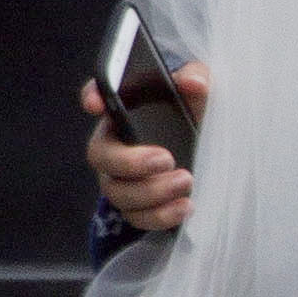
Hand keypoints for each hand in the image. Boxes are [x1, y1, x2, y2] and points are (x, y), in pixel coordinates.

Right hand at [82, 61, 207, 231]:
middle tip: (166, 158)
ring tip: (186, 180)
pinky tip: (185, 206)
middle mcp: (114, 144)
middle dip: (130, 161)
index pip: (97, 95)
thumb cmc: (192, 119)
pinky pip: (136, 217)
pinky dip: (160, 215)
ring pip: (117, 192)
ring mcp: (120, 179)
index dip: (92, 97)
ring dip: (152, 191)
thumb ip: (197, 79)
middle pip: (99, 156)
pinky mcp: (136, 206)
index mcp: (124, 110)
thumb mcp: (198, 96)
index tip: (96, 104)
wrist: (205, 158)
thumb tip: (193, 82)